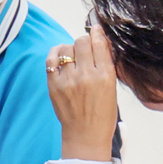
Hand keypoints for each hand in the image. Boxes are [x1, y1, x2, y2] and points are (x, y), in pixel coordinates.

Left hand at [47, 26, 118, 161]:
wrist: (85, 134)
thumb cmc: (103, 113)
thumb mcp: (112, 87)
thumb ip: (105, 66)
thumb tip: (100, 43)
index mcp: (105, 76)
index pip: (99, 44)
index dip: (97, 33)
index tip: (95, 29)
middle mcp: (86, 75)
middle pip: (81, 42)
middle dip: (84, 41)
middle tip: (85, 46)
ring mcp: (68, 80)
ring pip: (65, 48)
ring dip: (69, 47)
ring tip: (72, 54)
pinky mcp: (53, 85)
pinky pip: (50, 60)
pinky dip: (55, 54)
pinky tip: (59, 56)